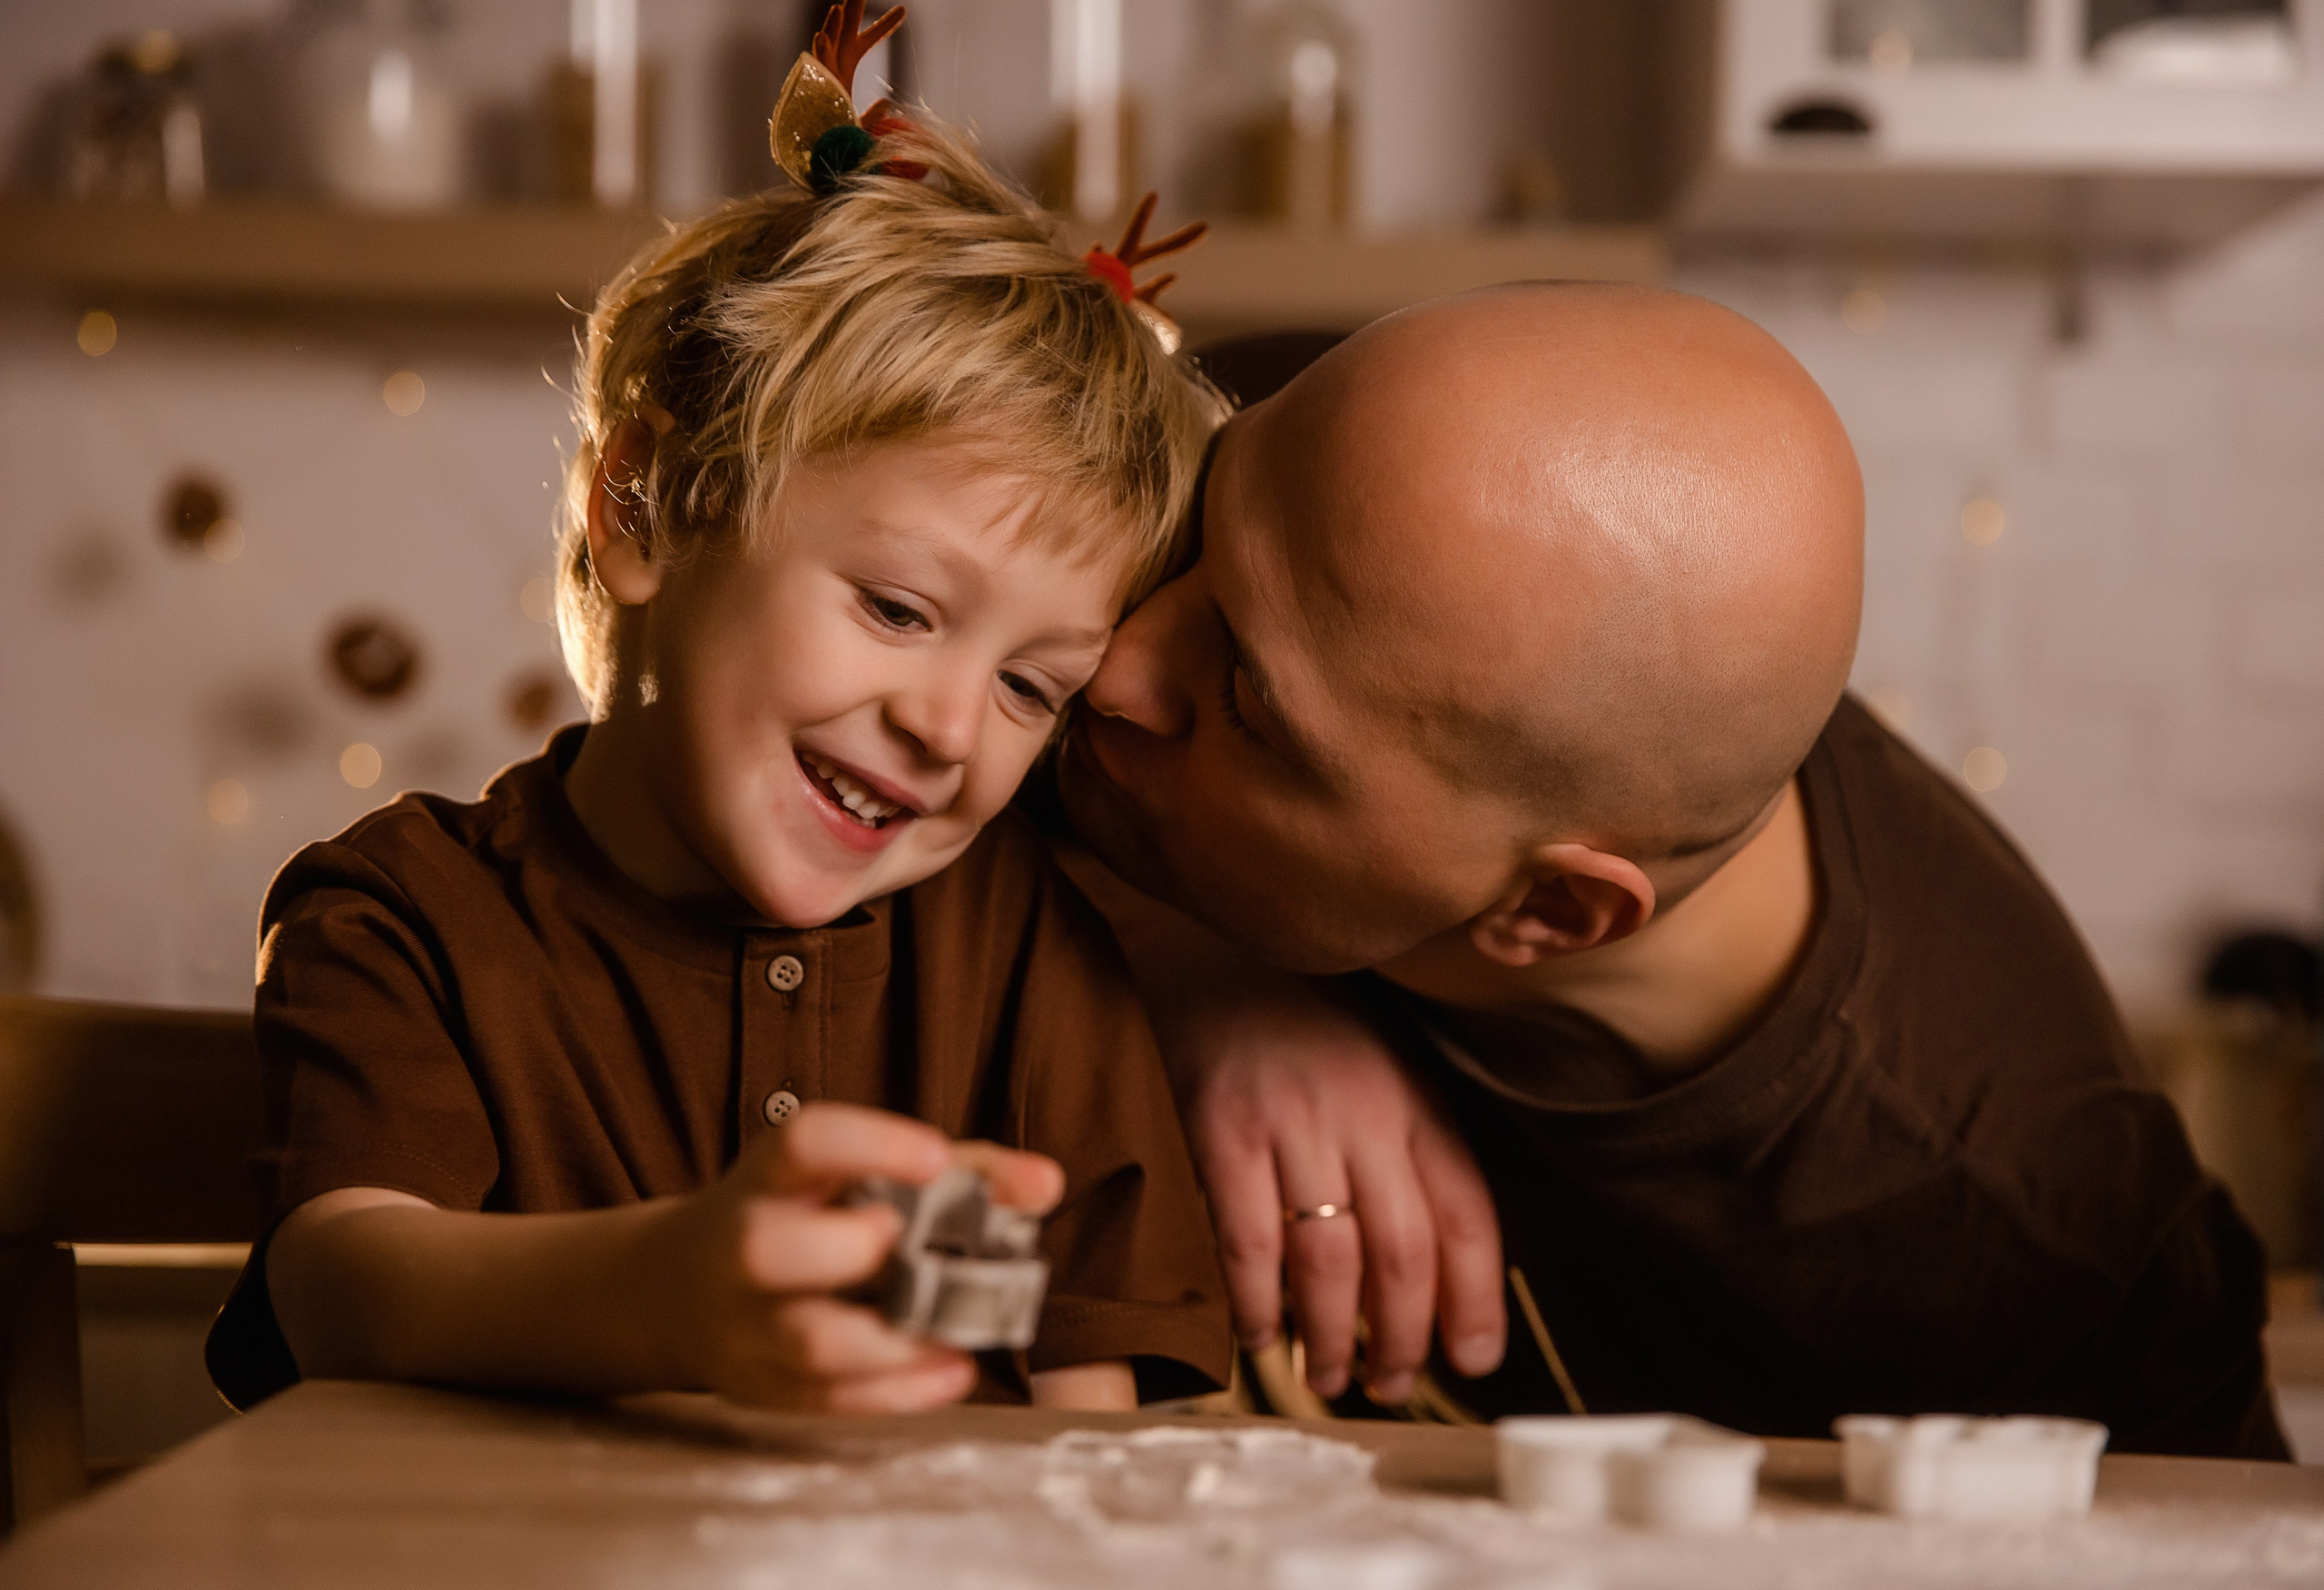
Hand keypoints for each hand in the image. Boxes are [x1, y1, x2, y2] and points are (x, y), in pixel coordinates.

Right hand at [652, 1102, 1064, 1412]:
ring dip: (894, 1342)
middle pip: (769, 1249)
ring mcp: (745, 1325)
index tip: (935, 1157)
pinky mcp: (760, 1387)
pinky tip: (951, 1372)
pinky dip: (896, 1394)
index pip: (804, 1143)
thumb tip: (1046, 1184)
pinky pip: (825, 1401)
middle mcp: (741, 1246)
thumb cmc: (808, 1212)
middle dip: (849, 1249)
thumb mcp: (866, 1173)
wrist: (680, 1286)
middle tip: (904, 1245)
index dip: (869, 1144)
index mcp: (772, 1175)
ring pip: (806, 1342)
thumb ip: (966, 1171)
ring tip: (955, 1331)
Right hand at [1168, 978, 1506, 1402]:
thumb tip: (1433, 1277)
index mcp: (1413, 1100)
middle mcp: (1362, 1112)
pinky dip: (1257, 1303)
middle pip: (1403, 1253)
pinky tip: (1261, 1335)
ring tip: (1329, 1375)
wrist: (1207, 950)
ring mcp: (1290, 1121)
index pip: (1467, 1214)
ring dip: (1332, 1337)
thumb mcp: (1380, 1073)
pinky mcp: (1219, 1129)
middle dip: (1402, 1338)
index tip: (1475, 1359)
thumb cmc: (1300, 1027)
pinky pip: (1247, 1241)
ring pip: (1329, 1259)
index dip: (1477, 1300)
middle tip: (1390, 1385)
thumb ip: (1407, 1157)